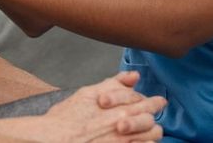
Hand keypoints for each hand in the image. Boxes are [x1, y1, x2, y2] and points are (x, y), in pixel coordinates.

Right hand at [42, 71, 164, 141]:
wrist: (54, 139)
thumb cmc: (67, 117)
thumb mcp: (88, 93)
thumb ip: (113, 84)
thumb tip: (134, 76)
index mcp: (118, 107)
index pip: (144, 102)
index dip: (153, 101)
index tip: (158, 102)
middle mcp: (124, 125)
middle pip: (151, 120)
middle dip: (155, 116)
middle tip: (156, 114)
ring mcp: (122, 141)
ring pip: (151, 136)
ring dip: (151, 132)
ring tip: (148, 131)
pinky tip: (138, 141)